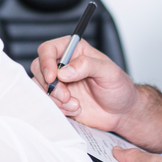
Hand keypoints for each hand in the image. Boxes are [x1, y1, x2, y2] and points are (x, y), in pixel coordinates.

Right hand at [30, 39, 161, 151]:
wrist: (122, 113)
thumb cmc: (119, 88)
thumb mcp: (109, 72)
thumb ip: (87, 65)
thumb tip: (64, 71)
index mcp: (75, 50)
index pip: (49, 49)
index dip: (46, 62)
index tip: (52, 77)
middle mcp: (64, 65)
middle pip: (39, 68)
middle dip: (50, 85)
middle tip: (66, 96)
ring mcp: (60, 83)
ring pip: (40, 87)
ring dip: (55, 99)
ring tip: (76, 104)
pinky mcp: (58, 99)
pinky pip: (46, 102)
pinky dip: (58, 108)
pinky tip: (76, 109)